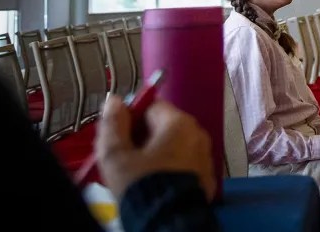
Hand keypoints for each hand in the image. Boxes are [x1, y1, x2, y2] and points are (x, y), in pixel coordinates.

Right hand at [95, 96, 214, 201]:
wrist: (169, 220)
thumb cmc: (142, 185)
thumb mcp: (117, 156)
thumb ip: (113, 125)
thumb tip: (113, 100)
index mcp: (179, 123)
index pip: (152, 105)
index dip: (131, 117)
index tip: (117, 135)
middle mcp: (197, 133)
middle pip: (163, 125)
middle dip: (141, 137)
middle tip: (123, 156)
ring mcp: (205, 154)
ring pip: (173, 145)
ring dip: (154, 153)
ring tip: (136, 172)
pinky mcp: (206, 174)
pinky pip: (183, 162)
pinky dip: (169, 166)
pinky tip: (153, 181)